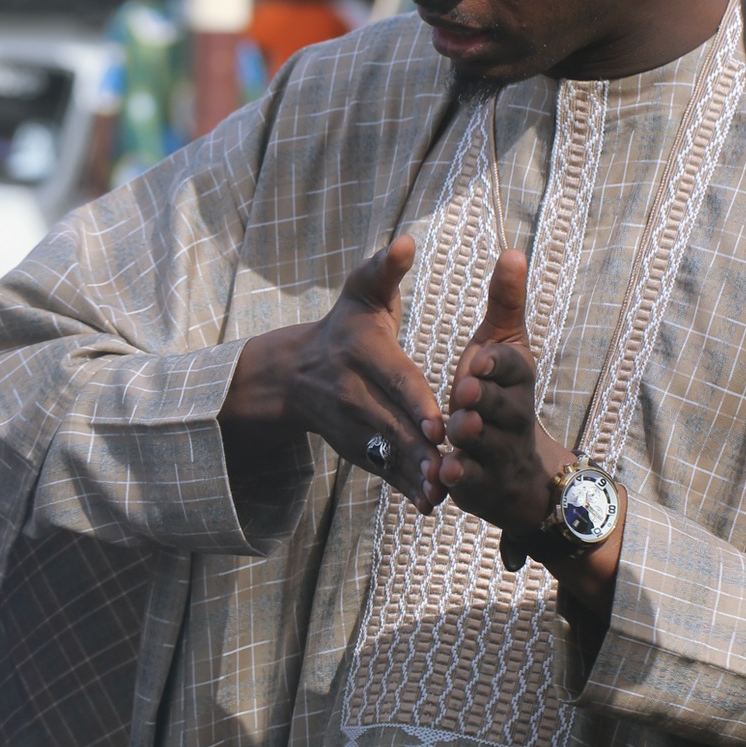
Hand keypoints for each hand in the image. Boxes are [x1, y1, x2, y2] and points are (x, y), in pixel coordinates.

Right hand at [222, 236, 446, 510]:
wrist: (294, 374)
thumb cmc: (344, 325)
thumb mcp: (361, 292)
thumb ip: (385, 269)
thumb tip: (407, 241)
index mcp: (364, 353)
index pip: (395, 379)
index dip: (416, 402)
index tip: (439, 423)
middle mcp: (355, 393)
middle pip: (393, 423)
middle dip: (421, 447)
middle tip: (451, 464)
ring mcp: (354, 426)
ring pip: (388, 452)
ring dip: (414, 474)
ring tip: (443, 491)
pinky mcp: (357, 448)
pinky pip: (382, 470)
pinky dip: (404, 488)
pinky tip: (429, 505)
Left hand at [443, 248, 621, 624]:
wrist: (519, 471)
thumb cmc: (500, 394)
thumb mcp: (504, 346)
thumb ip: (505, 302)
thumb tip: (513, 250)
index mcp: (516, 379)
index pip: (513, 367)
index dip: (496, 365)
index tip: (477, 358)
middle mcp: (514, 416)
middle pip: (502, 407)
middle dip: (485, 400)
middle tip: (465, 394)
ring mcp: (500, 452)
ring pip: (486, 444)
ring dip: (471, 438)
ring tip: (456, 431)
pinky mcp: (484, 484)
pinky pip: (473, 483)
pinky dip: (461, 479)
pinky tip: (445, 474)